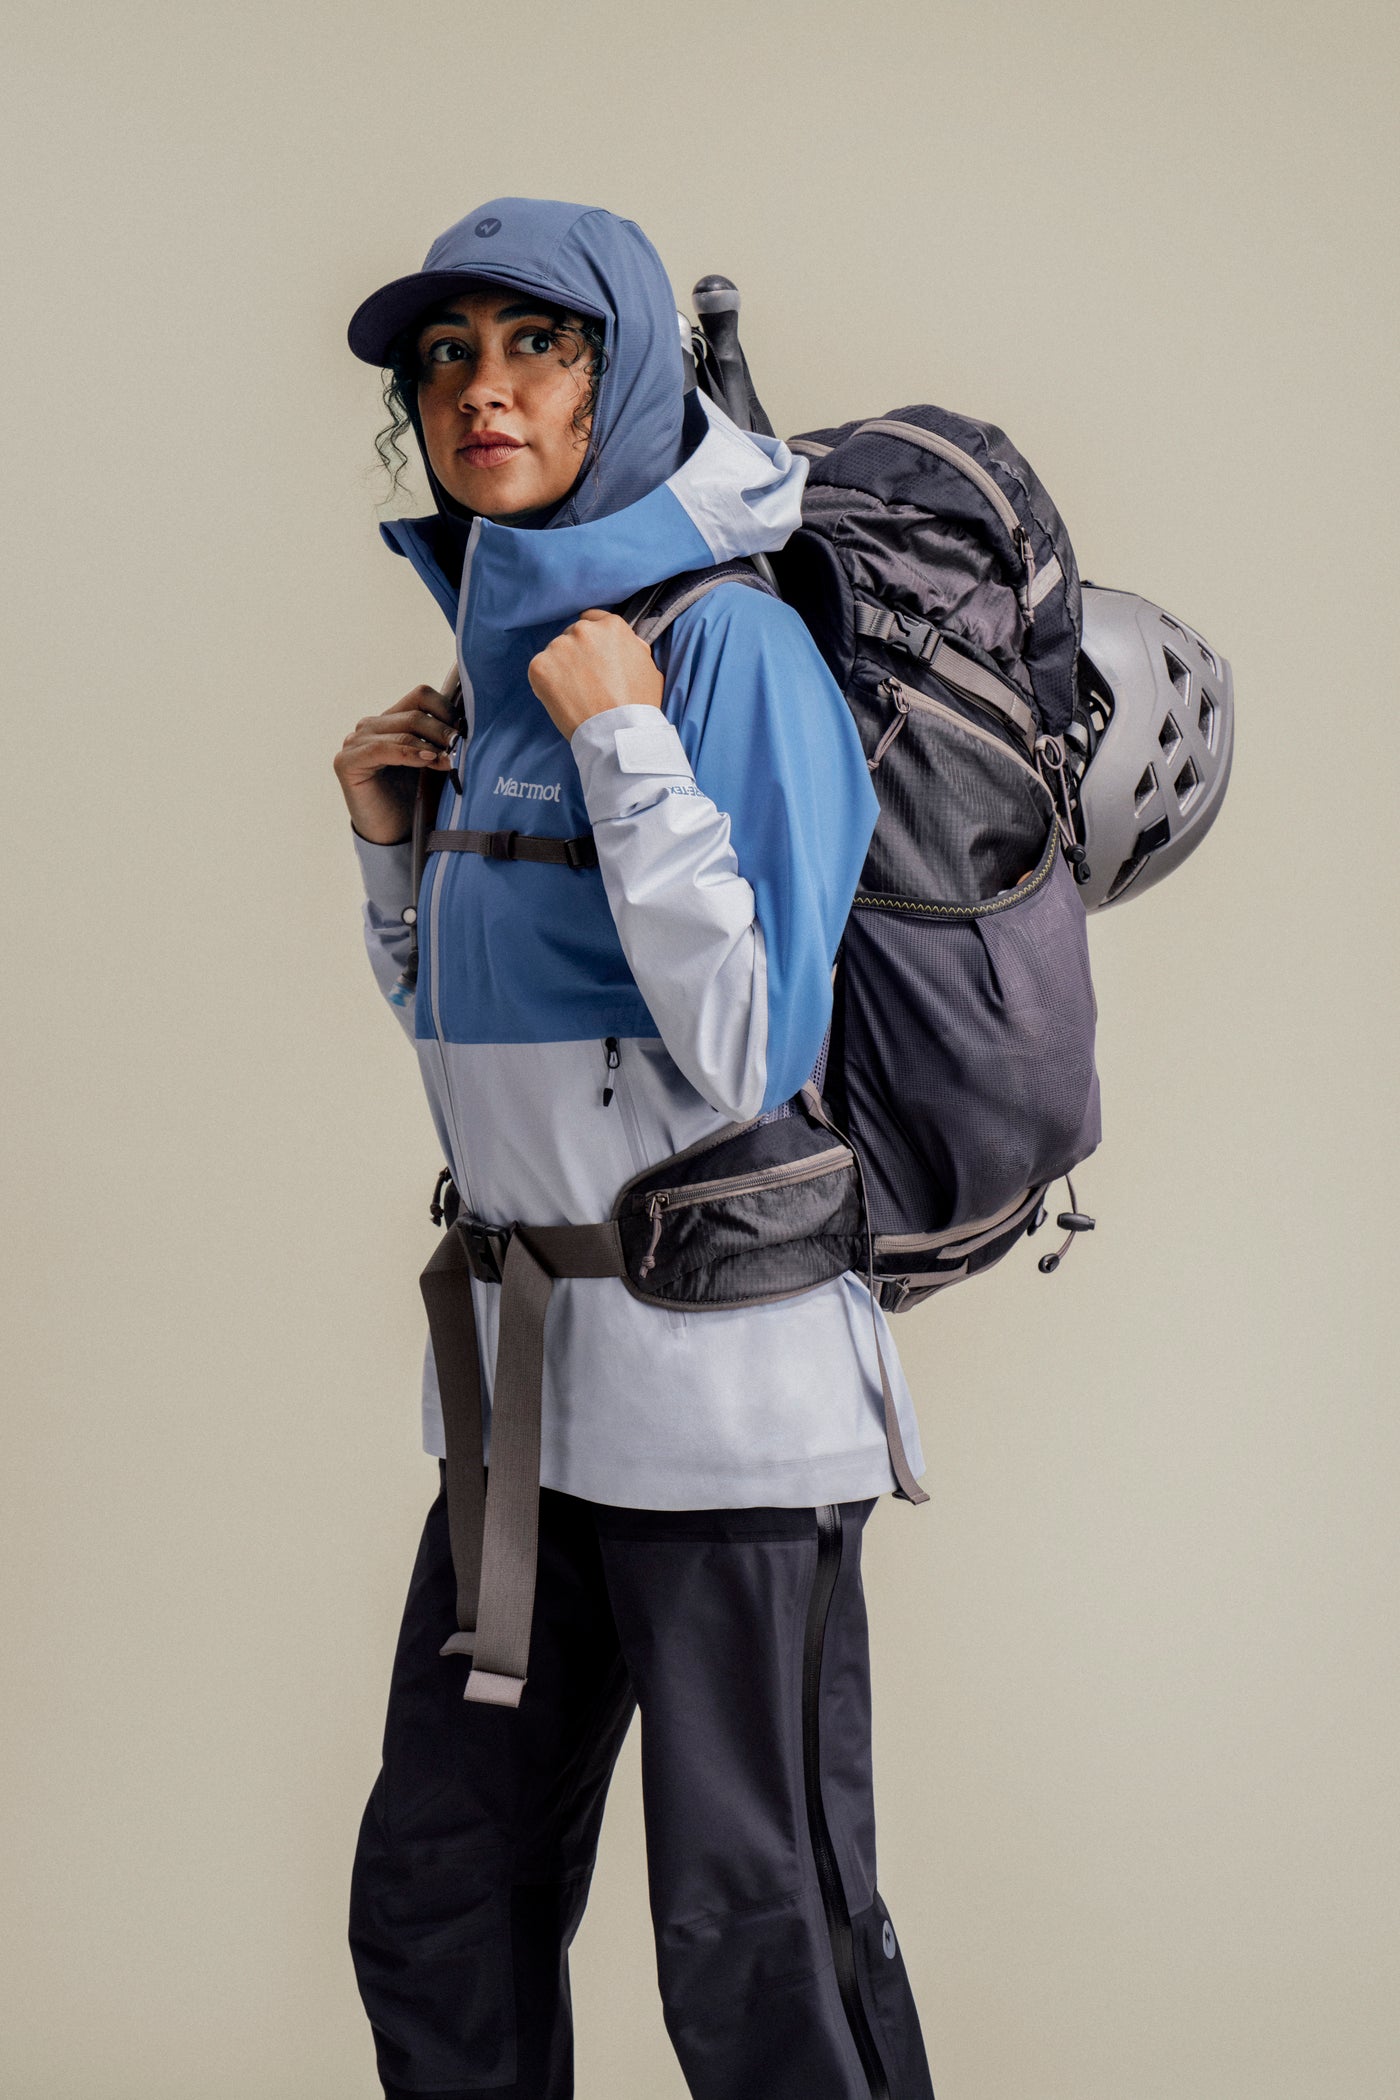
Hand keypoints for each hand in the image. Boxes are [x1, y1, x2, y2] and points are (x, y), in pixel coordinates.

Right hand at [334, 685, 455, 844]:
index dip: (446, 710)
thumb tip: (470, 724)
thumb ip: (445, 742)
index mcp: (392, 721)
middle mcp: (371, 726)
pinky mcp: (346, 761)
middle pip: (416, 712)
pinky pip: (382, 748)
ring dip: (432, 744)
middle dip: (444, 731)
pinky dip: (409, 753)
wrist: (393, 836)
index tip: (464, 733)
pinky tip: (428, 762)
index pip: (421, 696)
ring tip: (450, 761)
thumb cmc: (416, 800)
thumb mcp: (436, 764)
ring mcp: (355, 741)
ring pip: (403, 728)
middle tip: (461, 749)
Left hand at [527, 609, 662, 738]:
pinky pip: (540, 669)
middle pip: (572, 636)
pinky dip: (546, 683)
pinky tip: (562, 699)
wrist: (618, 732)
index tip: (592, 655)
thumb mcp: (649, 667)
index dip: (593, 640)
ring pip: (555, 653)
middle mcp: (584, 630)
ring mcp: (559, 646)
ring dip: (561, 668)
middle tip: (585, 681)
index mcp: (611, 626)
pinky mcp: (540, 666)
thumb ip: (633, 647)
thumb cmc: (639, 705)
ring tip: (575, 694)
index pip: (593, 620)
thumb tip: (626, 641)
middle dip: (576, 654)